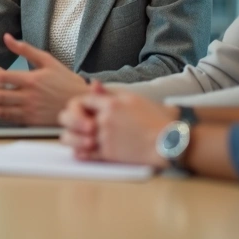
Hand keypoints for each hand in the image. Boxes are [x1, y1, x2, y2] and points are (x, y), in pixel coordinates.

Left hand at [0, 33, 88, 124]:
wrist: (81, 102)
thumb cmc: (64, 79)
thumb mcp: (47, 60)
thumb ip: (25, 49)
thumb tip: (7, 37)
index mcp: (32, 79)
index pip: (4, 78)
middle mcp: (30, 95)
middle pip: (0, 95)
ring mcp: (31, 109)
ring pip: (4, 108)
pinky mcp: (33, 120)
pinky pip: (12, 118)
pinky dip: (0, 114)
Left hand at [59, 81, 177, 167]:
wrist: (169, 141)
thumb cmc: (155, 120)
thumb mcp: (133, 99)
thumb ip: (111, 94)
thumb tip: (93, 84)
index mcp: (111, 104)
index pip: (82, 100)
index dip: (79, 106)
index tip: (80, 110)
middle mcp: (105, 119)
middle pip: (71, 117)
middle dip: (69, 120)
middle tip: (71, 124)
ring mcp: (105, 136)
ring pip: (75, 137)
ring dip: (71, 138)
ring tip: (72, 139)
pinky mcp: (109, 153)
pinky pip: (86, 154)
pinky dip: (80, 153)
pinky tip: (79, 152)